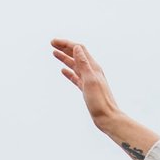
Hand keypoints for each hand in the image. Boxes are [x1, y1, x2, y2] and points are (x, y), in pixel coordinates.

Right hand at [51, 38, 159, 159]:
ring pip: (75, 65)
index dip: (66, 44)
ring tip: (54, 53)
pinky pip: (76, 77)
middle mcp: (91, 71)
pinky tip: (63, 71)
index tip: (53, 42)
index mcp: (93, 67)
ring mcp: (89, 80)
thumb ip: (84, 64)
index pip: (78, 49)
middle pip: (76, 55)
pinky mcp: (86, 89)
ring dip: (65, 58)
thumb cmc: (100, 101)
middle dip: (64, 48)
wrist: (107, 118)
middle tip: (51, 43)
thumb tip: (77, 48)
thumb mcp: (90, 81)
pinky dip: (69, 72)